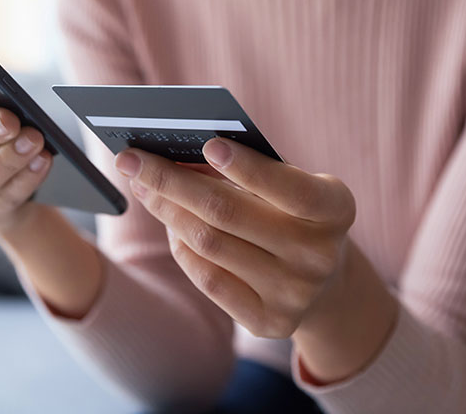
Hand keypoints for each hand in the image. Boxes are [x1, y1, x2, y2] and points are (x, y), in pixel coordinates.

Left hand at [114, 138, 355, 338]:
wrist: (324, 283)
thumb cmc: (294, 213)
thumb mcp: (289, 185)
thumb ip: (248, 169)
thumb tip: (176, 153)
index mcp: (335, 210)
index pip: (291, 189)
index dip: (249, 168)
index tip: (208, 144)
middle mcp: (319, 256)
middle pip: (228, 213)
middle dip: (171, 181)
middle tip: (130, 159)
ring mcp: (295, 294)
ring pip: (209, 244)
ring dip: (167, 211)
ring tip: (144, 186)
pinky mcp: (269, 322)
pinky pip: (207, 278)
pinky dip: (182, 246)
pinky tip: (170, 225)